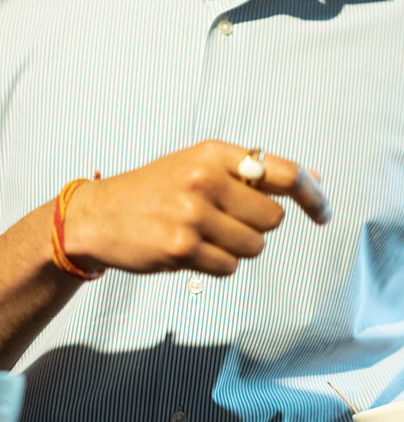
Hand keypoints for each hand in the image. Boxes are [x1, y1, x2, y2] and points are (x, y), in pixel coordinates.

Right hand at [64, 139, 330, 276]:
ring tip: (200, 235)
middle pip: (272, 219)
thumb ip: (248, 174)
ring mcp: (193, 214)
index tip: (323, 213)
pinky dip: (215, 265)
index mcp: (211, 153)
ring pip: (253, 247)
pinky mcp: (182, 247)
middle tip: (221, 221)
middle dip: (253, 226)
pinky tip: (187, 249)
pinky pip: (229, 267)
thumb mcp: (195, 166)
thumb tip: (313, 181)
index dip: (312, 195)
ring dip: (234, 248)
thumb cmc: (151, 191)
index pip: (282, 172)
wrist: (97, 214)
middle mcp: (204, 179)